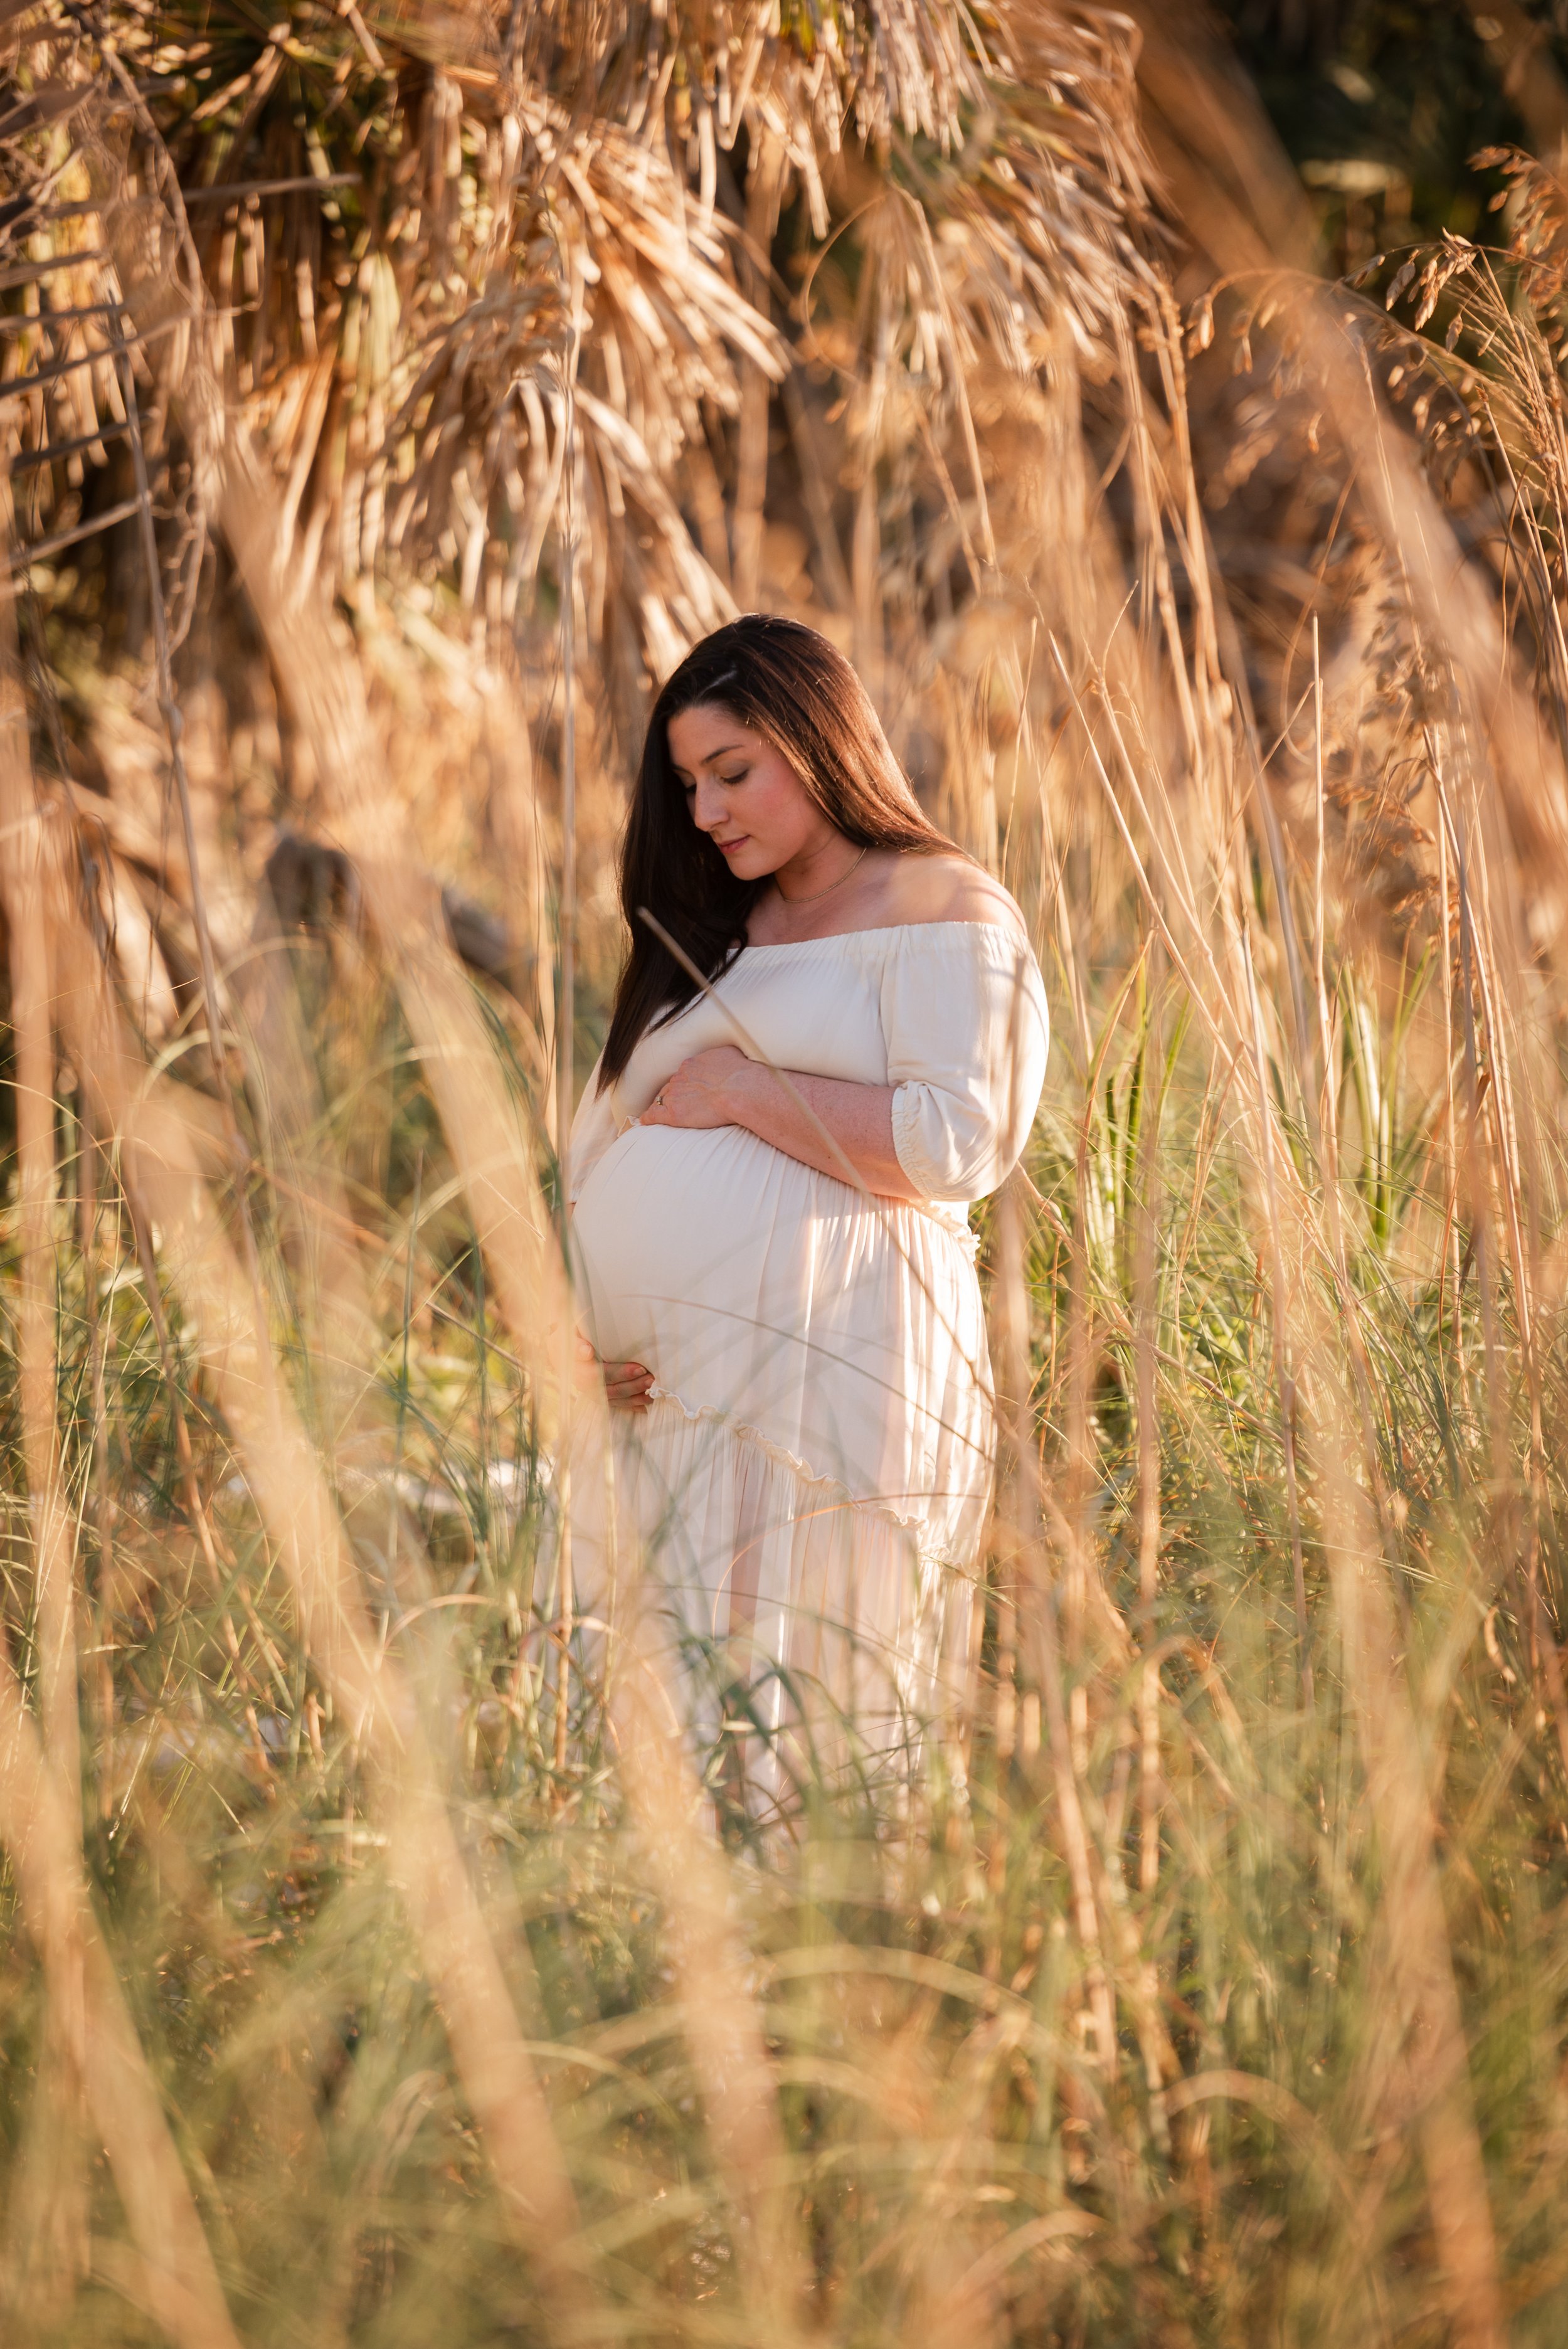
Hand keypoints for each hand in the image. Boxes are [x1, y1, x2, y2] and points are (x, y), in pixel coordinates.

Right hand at [575, 1333, 653, 1413]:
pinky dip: (634, 1405)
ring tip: (653, 1391)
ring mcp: (595, 1393)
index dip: (621, 1373)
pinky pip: (619, 1404)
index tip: (640, 1369)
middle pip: (612, 1389)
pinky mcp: (603, 1398)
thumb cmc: (575, 1338)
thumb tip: (587, 1351)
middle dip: (634, 1386)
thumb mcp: (572, 1336)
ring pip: (618, 1399)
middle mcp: (585, 1385)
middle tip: (652, 1379)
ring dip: (636, 1397)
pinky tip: (648, 1404)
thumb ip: (577, 1344)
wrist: (569, 1350)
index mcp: (578, 1369)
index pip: (601, 1374)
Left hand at [638, 1045, 753, 1129]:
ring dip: (662, 1105)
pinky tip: (645, 1122)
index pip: (683, 1075)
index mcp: (693, 1064)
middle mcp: (680, 1077)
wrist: (741, 1089)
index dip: (686, 1084)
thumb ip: (721, 1057)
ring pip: (661, 1099)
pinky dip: (648, 1118)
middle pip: (671, 1086)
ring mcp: (675, 1094)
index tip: (690, 1090)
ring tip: (661, 1113)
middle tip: (681, 1103)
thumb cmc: (742, 1074)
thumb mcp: (730, 1055)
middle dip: (674, 1094)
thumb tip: (724, 1059)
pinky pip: (653, 1115)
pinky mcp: (673, 1113)